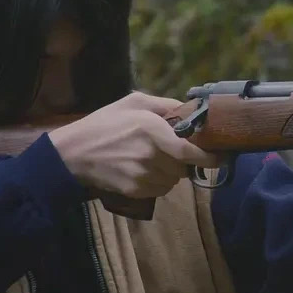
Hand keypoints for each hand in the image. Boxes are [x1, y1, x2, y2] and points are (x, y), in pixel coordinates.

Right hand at [48, 92, 220, 197]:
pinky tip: (144, 169)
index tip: (220, 157)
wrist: (72, 153)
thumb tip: (192, 110)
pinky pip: (161, 189)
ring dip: (171, 171)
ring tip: (153, 159)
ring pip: (174, 179)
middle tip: (171, 150)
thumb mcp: (133, 102)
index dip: (209, 157)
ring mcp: (142, 175)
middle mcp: (150, 155)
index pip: (189, 151)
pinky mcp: (135, 191)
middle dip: (184, 160)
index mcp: (152, 130)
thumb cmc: (105, 123)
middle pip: (184, 166)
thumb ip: (165, 104)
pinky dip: (159, 181)